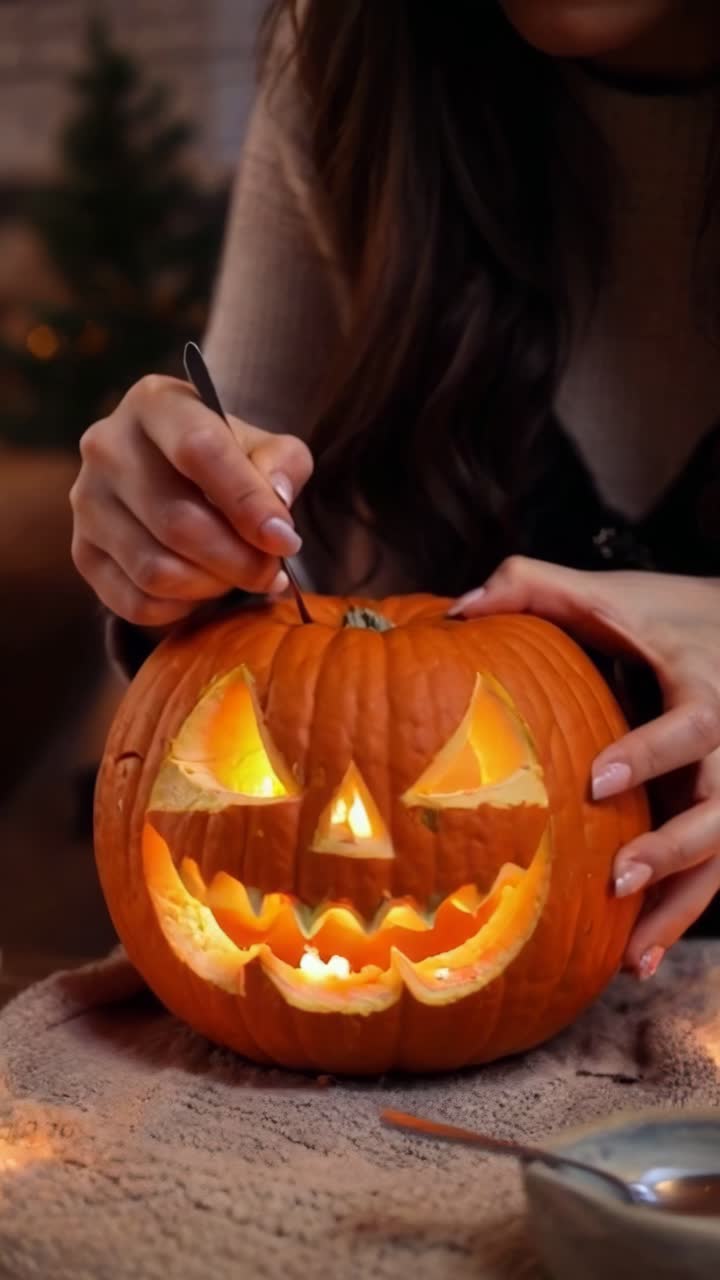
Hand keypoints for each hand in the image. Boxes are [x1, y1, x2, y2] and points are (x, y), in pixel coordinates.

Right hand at [70, 375, 312, 625]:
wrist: (174, 478)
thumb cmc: (227, 460)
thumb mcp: (264, 448)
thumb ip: (282, 466)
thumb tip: (276, 508)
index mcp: (155, 403)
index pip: (199, 451)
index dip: (247, 503)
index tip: (285, 541)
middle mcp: (107, 445)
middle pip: (177, 522)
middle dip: (238, 560)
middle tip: (271, 572)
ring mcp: (87, 501)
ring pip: (155, 571)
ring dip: (211, 586)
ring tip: (238, 576)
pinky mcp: (82, 551)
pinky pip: (136, 603)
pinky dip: (181, 608)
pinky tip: (203, 590)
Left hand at [449, 557, 719, 977]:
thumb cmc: (666, 615)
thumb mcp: (609, 595)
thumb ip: (534, 588)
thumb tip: (457, 610)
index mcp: (703, 689)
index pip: (691, 726)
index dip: (650, 754)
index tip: (597, 781)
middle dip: (674, 847)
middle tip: (617, 878)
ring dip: (678, 907)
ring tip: (629, 953)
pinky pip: (712, 877)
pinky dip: (677, 918)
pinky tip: (634, 960)